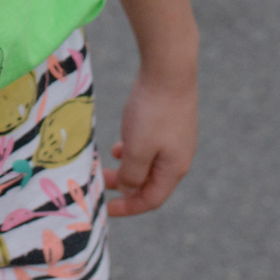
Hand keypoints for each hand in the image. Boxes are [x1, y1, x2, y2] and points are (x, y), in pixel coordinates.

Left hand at [104, 70, 196, 216]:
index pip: (151, 199)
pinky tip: (121, 142)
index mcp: (175, 169)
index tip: (104, 208)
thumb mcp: (137, 149)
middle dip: (124, 186)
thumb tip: (130, 189)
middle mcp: (180, 157)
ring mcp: (177, 138)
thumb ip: (132, 174)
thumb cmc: (152, 112)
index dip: (128, 207)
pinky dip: (134, 149)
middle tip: (99, 183)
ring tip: (107, 163)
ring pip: (149, 163)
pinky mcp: (171, 122)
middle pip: (150, 182)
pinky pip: (151, 146)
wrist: (169, 70)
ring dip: (127, 167)